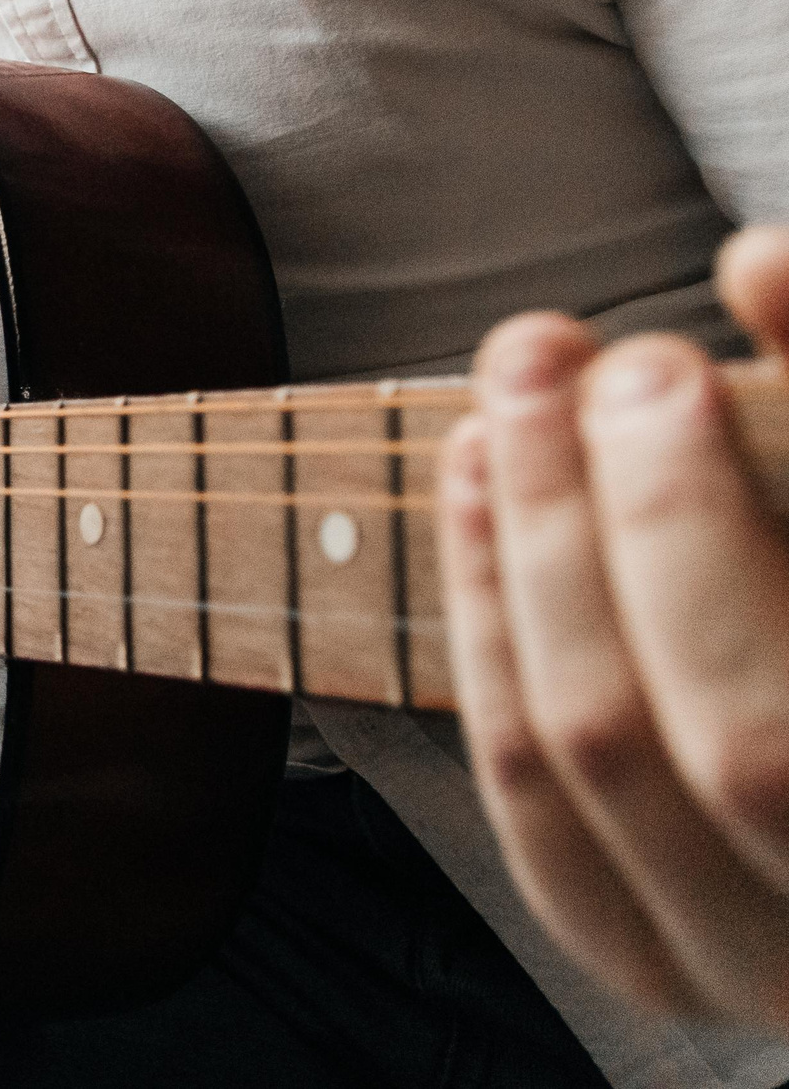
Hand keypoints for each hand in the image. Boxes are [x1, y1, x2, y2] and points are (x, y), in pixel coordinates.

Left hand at [440, 226, 788, 1031]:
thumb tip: (761, 263)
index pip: (770, 734)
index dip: (690, 535)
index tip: (653, 363)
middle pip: (699, 745)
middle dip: (602, 524)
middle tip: (558, 350)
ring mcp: (757, 970)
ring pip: (587, 769)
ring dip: (518, 554)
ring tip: (508, 390)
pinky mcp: (654, 955)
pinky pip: (536, 803)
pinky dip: (490, 630)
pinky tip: (475, 482)